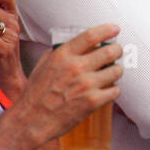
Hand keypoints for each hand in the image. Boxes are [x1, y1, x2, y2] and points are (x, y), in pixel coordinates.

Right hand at [15, 24, 122, 145]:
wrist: (32, 120)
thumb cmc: (36, 93)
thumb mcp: (44, 65)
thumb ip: (61, 53)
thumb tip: (79, 45)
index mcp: (63, 55)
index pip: (91, 36)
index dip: (107, 30)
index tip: (115, 29)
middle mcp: (76, 67)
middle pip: (110, 51)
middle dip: (117, 51)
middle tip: (117, 52)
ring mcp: (86, 85)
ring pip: (116, 71)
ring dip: (116, 71)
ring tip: (111, 73)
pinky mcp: (93, 101)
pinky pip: (115, 90)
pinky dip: (113, 90)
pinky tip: (107, 90)